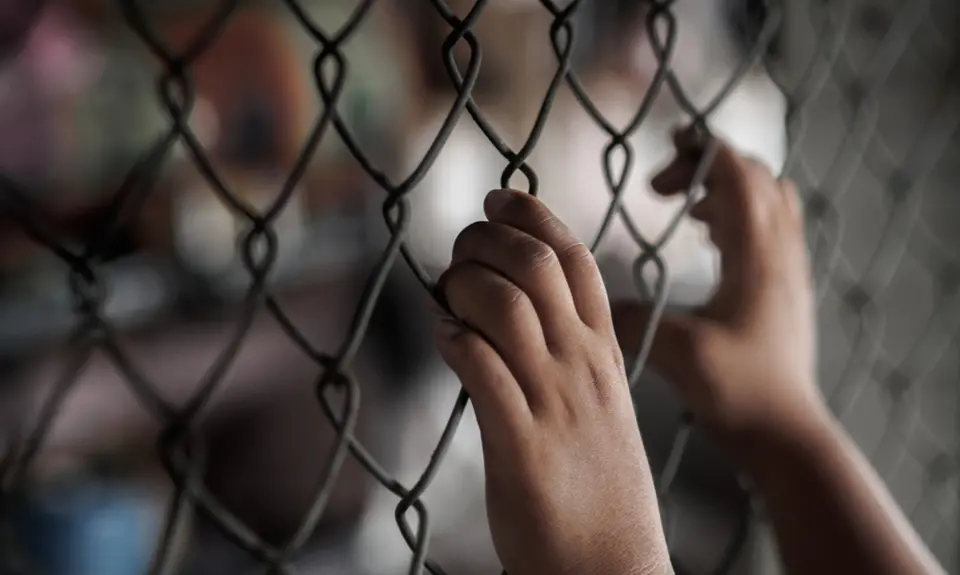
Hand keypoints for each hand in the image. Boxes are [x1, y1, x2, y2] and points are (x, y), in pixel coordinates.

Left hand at [432, 189, 671, 574]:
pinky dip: (453, 339)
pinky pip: (481, 369)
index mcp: (605, 354)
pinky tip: (442, 336)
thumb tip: (507, 317)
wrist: (613, 568)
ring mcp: (555, 404)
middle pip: (537, 266)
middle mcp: (584, 368)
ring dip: (463, 284)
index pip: (576, 258)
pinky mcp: (521, 446)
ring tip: (445, 296)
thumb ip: (566, 358)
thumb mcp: (597, 408)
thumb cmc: (598, 486)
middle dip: (487, 239)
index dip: (533, 216)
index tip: (498, 199)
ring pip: (506, 307)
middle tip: (458, 250)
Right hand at [612, 128, 823, 447]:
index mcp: (756, 255)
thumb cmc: (736, 391)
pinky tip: (708, 242)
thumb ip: (629, 320)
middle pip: (754, 174)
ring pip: (768, 197)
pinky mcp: (787, 285)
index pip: (737, 172)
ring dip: (727, 188)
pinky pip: (772, 223)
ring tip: (687, 211)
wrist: (784, 430)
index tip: (660, 157)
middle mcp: (780, 251)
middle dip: (707, 166)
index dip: (700, 151)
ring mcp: (790, 267)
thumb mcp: (677, 353)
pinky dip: (740, 214)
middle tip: (663, 189)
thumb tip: (587, 299)